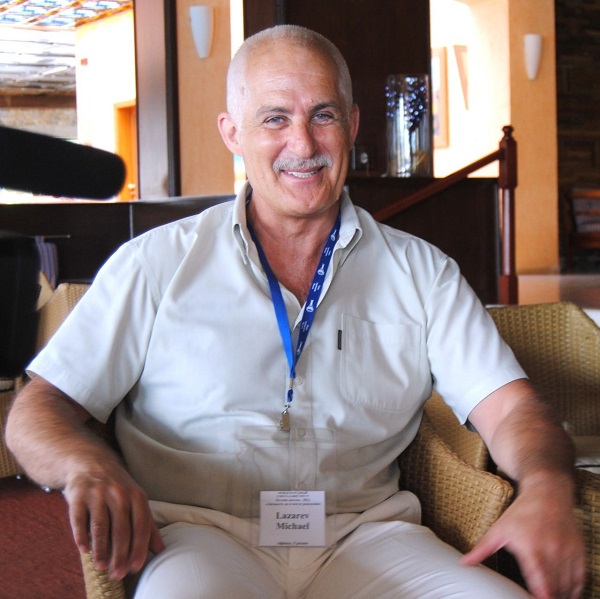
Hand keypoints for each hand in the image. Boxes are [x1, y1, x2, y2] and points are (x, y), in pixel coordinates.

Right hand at [63, 463, 164, 579]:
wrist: (90, 462)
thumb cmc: (117, 487)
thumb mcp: (136, 499)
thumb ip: (147, 524)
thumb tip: (161, 550)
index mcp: (137, 496)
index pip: (141, 525)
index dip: (139, 548)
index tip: (135, 567)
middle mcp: (119, 493)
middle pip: (122, 529)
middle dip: (120, 554)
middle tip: (118, 574)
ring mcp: (98, 493)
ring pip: (101, 526)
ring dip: (101, 549)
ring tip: (102, 566)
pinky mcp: (78, 495)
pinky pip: (79, 519)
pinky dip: (81, 535)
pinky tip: (84, 550)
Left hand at [461, 484, 585, 598]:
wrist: (547, 492)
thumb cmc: (522, 511)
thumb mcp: (498, 529)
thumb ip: (482, 549)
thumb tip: (464, 563)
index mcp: (531, 549)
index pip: (540, 584)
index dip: (539, 598)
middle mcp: (552, 552)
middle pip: (555, 589)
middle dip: (549, 598)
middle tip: (537, 598)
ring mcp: (568, 552)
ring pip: (569, 586)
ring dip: (561, 596)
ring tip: (550, 596)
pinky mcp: (578, 551)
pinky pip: (580, 578)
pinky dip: (575, 589)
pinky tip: (566, 593)